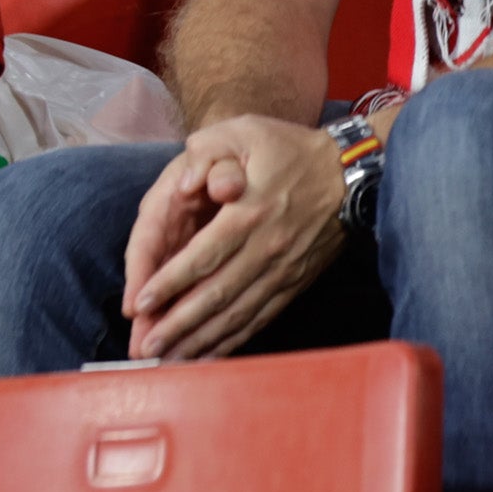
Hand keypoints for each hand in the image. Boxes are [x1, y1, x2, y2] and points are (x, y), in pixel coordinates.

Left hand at [120, 116, 347, 359]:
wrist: (352, 172)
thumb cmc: (291, 149)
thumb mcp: (247, 130)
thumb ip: (209, 148)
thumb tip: (185, 180)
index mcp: (249, 213)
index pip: (203, 256)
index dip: (169, 283)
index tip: (140, 304)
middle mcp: (264, 248)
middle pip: (215, 295)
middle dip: (177, 325)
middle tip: (145, 347)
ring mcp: (280, 270)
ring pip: (236, 314)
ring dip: (200, 341)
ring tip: (168, 361)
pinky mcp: (293, 283)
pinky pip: (259, 318)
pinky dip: (233, 341)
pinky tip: (209, 354)